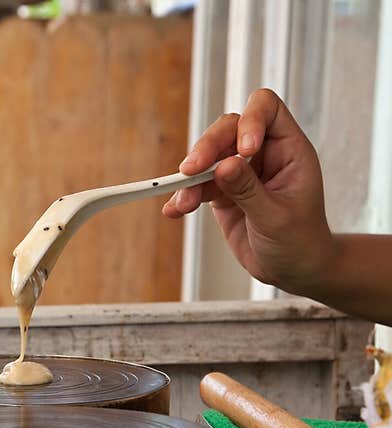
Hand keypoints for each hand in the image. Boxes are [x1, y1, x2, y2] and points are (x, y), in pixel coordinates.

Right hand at [162, 88, 332, 296]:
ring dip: (191, 178)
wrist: (291, 269)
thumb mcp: (276, 218)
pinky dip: (184, 196)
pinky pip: (197, 185)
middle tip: (190, 170)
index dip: (250, 120)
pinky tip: (175, 210)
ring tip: (184, 202)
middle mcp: (262, 154)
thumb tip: (224, 165)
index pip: (267, 110)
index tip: (241, 149)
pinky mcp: (222, 191)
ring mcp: (240, 172)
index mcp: (288, 150)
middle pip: (228, 129)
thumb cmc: (299, 242)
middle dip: (207, 147)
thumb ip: (249, 190)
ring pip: (207, 157)